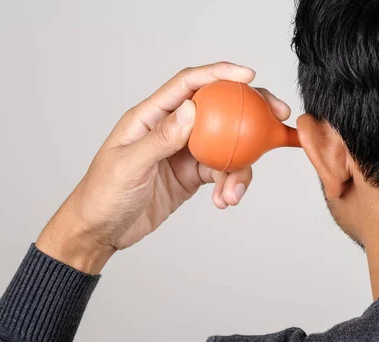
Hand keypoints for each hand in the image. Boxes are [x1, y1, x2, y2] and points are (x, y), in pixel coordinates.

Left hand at [36, 62, 291, 273]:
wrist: (101, 230)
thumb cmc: (103, 194)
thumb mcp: (129, 166)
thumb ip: (161, 138)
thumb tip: (194, 109)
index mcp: (151, 116)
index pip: (188, 85)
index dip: (219, 74)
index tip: (248, 76)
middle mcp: (171, 129)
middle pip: (217, 110)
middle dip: (248, 113)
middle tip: (277, 119)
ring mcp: (183, 153)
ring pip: (225, 146)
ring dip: (238, 166)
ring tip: (233, 192)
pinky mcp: (191, 175)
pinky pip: (221, 172)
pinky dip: (229, 184)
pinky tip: (225, 200)